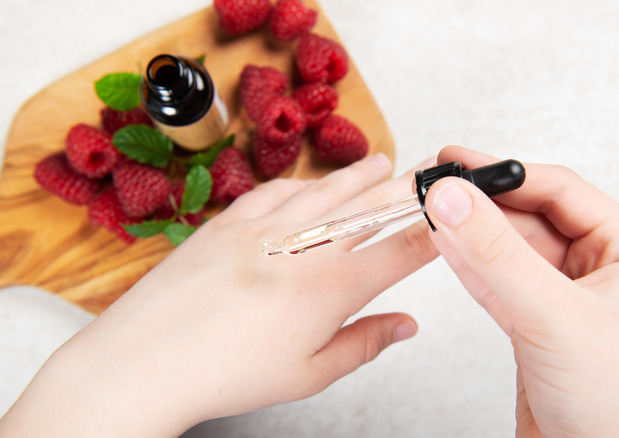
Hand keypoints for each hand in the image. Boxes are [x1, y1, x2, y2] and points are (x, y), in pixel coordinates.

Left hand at [0, 154, 437, 436]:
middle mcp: (302, 246)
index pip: (399, 252)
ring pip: (327, 190)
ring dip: (361, 176)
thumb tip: (405, 326)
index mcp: (331, 287)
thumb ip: (364, 343)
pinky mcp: (230, 220)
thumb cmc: (225, 374)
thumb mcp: (309, 373)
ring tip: (384, 164)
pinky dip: (304, 183)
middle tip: (432, 172)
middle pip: (370, 208)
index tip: (451, 221)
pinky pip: (277, 189)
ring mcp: (265, 227)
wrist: (146, 359)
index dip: (433, 234)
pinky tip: (313, 182)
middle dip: (408, 189)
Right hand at [424, 146, 618, 436]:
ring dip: (472, 232)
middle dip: (484, 202)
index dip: (507, 172)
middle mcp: (595, 270)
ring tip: (431, 209)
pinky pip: (499, 284)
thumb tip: (455, 198)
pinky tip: (445, 246)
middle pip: (531, 217)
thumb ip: (499, 254)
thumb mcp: (554, 316)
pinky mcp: (535, 327)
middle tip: (436, 185)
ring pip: (510, 250)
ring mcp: (562, 299)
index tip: (459, 161)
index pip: (561, 190)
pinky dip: (470, 266)